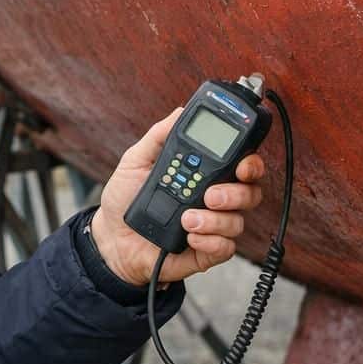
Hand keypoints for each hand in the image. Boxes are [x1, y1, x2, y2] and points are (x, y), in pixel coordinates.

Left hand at [90, 109, 265, 287]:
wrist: (111, 237)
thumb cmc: (125, 198)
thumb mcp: (136, 161)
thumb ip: (159, 136)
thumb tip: (179, 112)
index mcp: (205, 174)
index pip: (242, 165)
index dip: (251, 164)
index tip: (243, 164)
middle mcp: (215, 199)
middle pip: (251, 193)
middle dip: (237, 193)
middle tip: (210, 195)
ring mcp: (213, 226)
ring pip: (238, 222)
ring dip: (214, 220)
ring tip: (186, 219)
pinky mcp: (206, 251)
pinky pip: (225, 248)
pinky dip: (210, 242)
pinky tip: (189, 236)